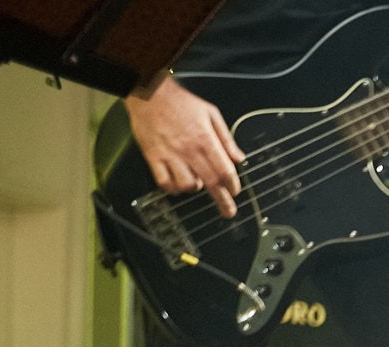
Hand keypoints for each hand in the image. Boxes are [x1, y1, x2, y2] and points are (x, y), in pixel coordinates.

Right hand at [126, 77, 245, 216]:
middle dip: (222, 200)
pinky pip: (164, 182)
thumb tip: (238, 158)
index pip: (224, 170)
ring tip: (197, 182)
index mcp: (205, 138)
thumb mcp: (211, 113)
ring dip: (195, 188)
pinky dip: (173, 188)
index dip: (233, 185)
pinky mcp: (153, 156)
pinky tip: (177, 184)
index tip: (235, 193)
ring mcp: (170, 154)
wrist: (150, 92)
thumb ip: (226, 138)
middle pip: (211, 182)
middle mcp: (189, 149)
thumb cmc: (179, 101)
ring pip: (187, 185)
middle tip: (228, 211)